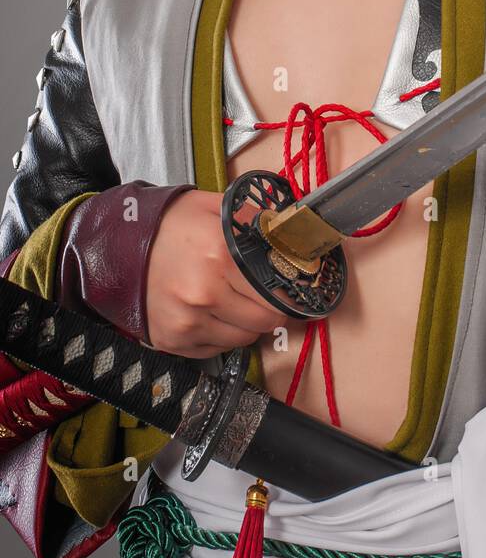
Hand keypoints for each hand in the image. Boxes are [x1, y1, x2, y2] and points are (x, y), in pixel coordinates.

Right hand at [145, 188, 286, 356]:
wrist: (119, 242)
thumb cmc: (172, 223)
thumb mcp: (218, 208)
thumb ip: (258, 222)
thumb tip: (294, 234)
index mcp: (222, 257)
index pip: (275, 293)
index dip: (286, 292)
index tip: (287, 289)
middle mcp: (204, 294)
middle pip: (263, 321)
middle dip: (269, 310)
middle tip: (263, 296)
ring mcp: (187, 321)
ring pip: (242, 339)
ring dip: (246, 324)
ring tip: (232, 300)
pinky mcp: (171, 340)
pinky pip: (215, 349)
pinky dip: (220, 334)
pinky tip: (210, 311)